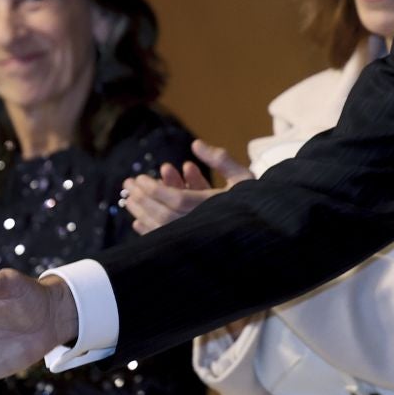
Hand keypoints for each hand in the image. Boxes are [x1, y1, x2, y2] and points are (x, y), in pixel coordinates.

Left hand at [123, 140, 252, 233]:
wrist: (265, 233)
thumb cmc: (254, 203)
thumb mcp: (242, 177)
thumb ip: (220, 160)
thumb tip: (195, 143)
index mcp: (215, 207)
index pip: (177, 199)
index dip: (155, 189)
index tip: (140, 178)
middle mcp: (204, 225)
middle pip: (164, 214)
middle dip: (143, 199)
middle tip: (128, 185)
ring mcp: (196, 240)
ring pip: (162, 229)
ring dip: (142, 213)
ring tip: (129, 200)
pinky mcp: (192, 250)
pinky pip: (167, 242)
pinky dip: (150, 232)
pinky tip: (137, 223)